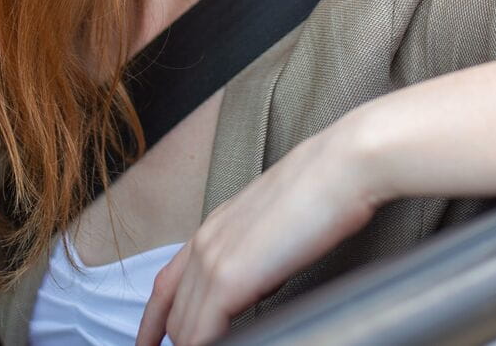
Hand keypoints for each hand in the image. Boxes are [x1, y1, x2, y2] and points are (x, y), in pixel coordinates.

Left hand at [135, 123, 381, 345]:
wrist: (343, 168)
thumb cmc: (326, 190)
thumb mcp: (278, 226)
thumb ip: (259, 256)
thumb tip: (261, 284)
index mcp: (215, 227)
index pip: (166, 285)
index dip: (154, 321)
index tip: (152, 342)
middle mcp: (206, 242)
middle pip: (171, 312)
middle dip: (174, 342)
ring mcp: (213, 259)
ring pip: (183, 328)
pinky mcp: (228, 279)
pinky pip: (201, 334)